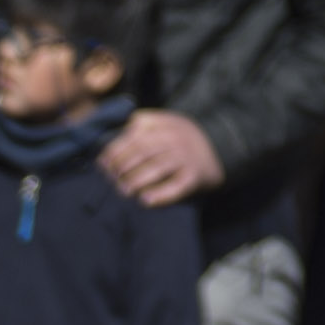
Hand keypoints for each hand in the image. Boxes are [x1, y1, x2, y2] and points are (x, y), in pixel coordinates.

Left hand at [100, 110, 223, 204]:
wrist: (222, 149)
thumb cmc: (182, 140)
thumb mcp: (166, 124)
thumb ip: (142, 126)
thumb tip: (107, 141)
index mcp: (165, 123)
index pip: (135, 134)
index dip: (116, 148)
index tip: (103, 162)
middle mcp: (175, 139)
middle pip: (143, 150)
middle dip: (122, 165)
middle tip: (111, 178)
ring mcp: (185, 158)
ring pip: (157, 168)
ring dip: (136, 180)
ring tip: (123, 190)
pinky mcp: (194, 177)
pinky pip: (176, 187)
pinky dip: (160, 195)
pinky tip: (145, 201)